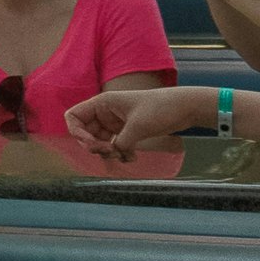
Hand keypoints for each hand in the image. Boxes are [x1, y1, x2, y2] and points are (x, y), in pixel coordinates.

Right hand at [67, 84, 212, 159]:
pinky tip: (132, 157)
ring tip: (124, 155)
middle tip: (111, 152)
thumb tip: (114, 154)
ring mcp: (116, 122)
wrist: (185, 108)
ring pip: (100, 141)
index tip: (93, 145)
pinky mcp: (127, 130)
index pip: (74, 116)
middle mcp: (106, 112)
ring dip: (109, 152)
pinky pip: (114, 145)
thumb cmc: (161, 109)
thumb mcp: (138, 126)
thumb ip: (121, 142)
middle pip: (85, 132)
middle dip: (95, 146)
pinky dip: (120, 153)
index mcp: (103, 103)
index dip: (77, 133)